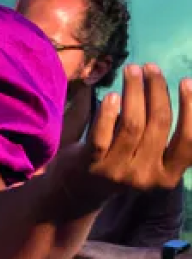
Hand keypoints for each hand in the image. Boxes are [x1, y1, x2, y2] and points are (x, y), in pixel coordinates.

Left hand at [58, 65, 191, 208]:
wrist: (77, 191)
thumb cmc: (119, 164)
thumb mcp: (148, 158)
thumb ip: (160, 134)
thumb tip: (169, 89)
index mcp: (167, 175)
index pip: (189, 142)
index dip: (191, 109)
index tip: (186, 80)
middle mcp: (146, 176)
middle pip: (158, 124)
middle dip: (157, 91)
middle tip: (150, 67)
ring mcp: (118, 171)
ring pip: (132, 125)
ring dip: (134, 92)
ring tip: (132, 70)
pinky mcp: (91, 163)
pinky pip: (102, 134)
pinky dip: (108, 113)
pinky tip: (113, 95)